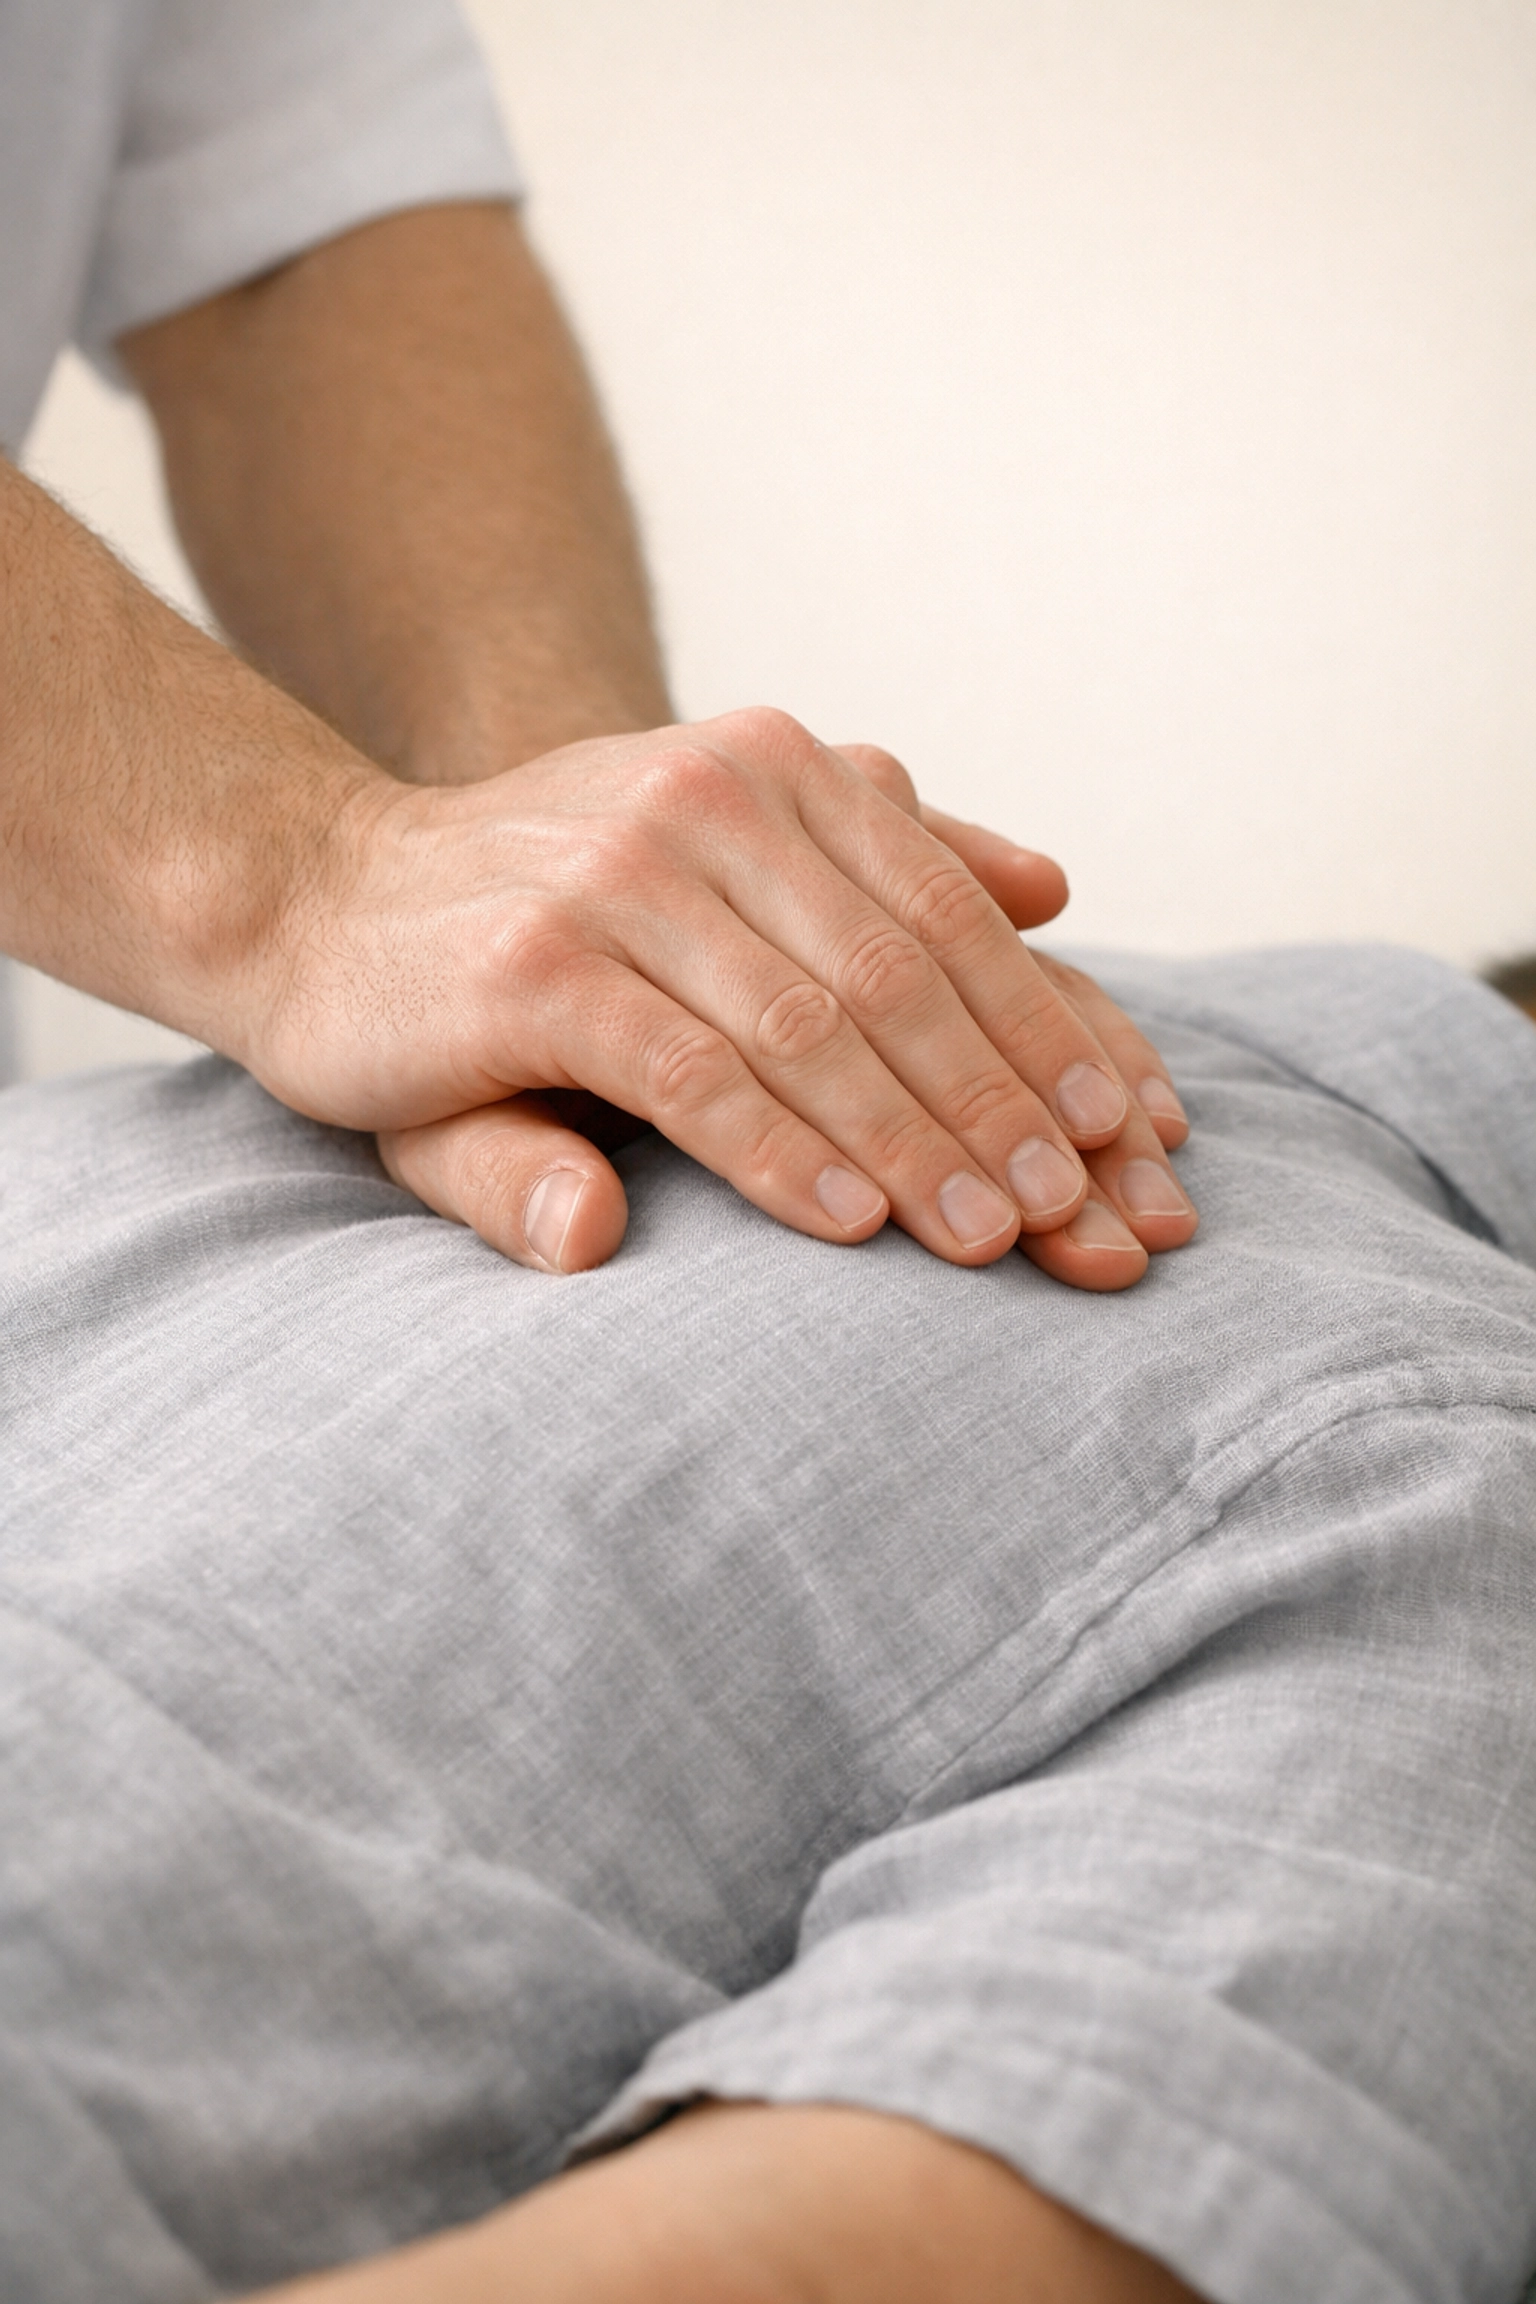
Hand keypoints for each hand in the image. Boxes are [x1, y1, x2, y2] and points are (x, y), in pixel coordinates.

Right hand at [254, 708, 1194, 1283]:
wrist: (321, 900)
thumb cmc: (545, 912)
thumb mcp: (714, 862)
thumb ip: (875, 861)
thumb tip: (1052, 882)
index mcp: (771, 771)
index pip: (944, 912)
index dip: (1046, 1026)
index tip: (1130, 1133)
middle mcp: (706, 800)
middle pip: (901, 974)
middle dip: (1007, 1107)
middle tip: (1089, 1221)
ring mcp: (617, 878)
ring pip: (813, 1028)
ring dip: (918, 1146)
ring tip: (999, 1240)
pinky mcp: (534, 970)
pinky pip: (695, 1076)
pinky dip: (785, 1154)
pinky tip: (854, 1224)